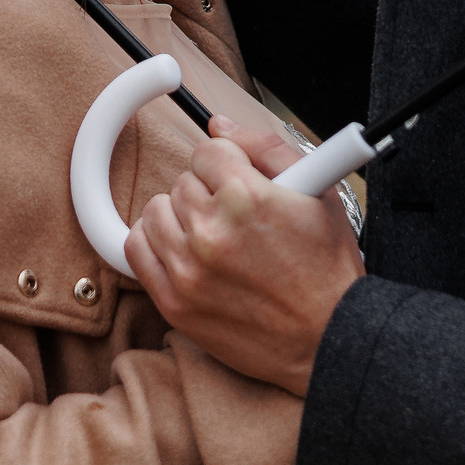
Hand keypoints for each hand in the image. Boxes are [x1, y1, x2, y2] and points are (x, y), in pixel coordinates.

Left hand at [128, 116, 364, 395]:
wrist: (328, 338)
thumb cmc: (326, 269)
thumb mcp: (319, 192)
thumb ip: (265, 147)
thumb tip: (220, 126)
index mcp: (246, 196)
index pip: (207, 151)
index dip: (228, 164)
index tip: (241, 181)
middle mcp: (211, 231)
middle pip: (183, 181)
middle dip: (208, 192)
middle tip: (237, 216)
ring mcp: (188, 269)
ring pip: (156, 210)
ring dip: (181, 217)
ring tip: (215, 234)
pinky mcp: (174, 302)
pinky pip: (136, 250)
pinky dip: (155, 244)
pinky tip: (185, 250)